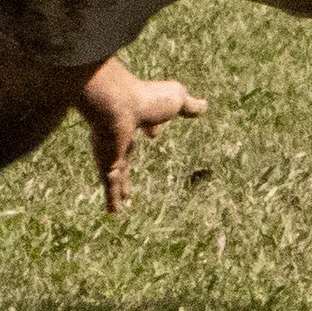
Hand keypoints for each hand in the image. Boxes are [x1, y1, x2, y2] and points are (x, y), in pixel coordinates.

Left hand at [77, 59, 207, 212]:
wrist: (116, 106)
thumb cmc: (147, 99)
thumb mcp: (175, 100)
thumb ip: (188, 105)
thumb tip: (204, 105)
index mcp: (138, 115)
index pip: (145, 122)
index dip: (151, 128)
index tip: (154, 134)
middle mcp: (122, 134)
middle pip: (127, 150)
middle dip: (129, 159)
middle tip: (131, 168)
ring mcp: (112, 151)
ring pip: (117, 172)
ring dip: (121, 185)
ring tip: (124, 199)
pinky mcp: (107, 166)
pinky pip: (110, 185)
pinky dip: (111, 198)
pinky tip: (114, 211)